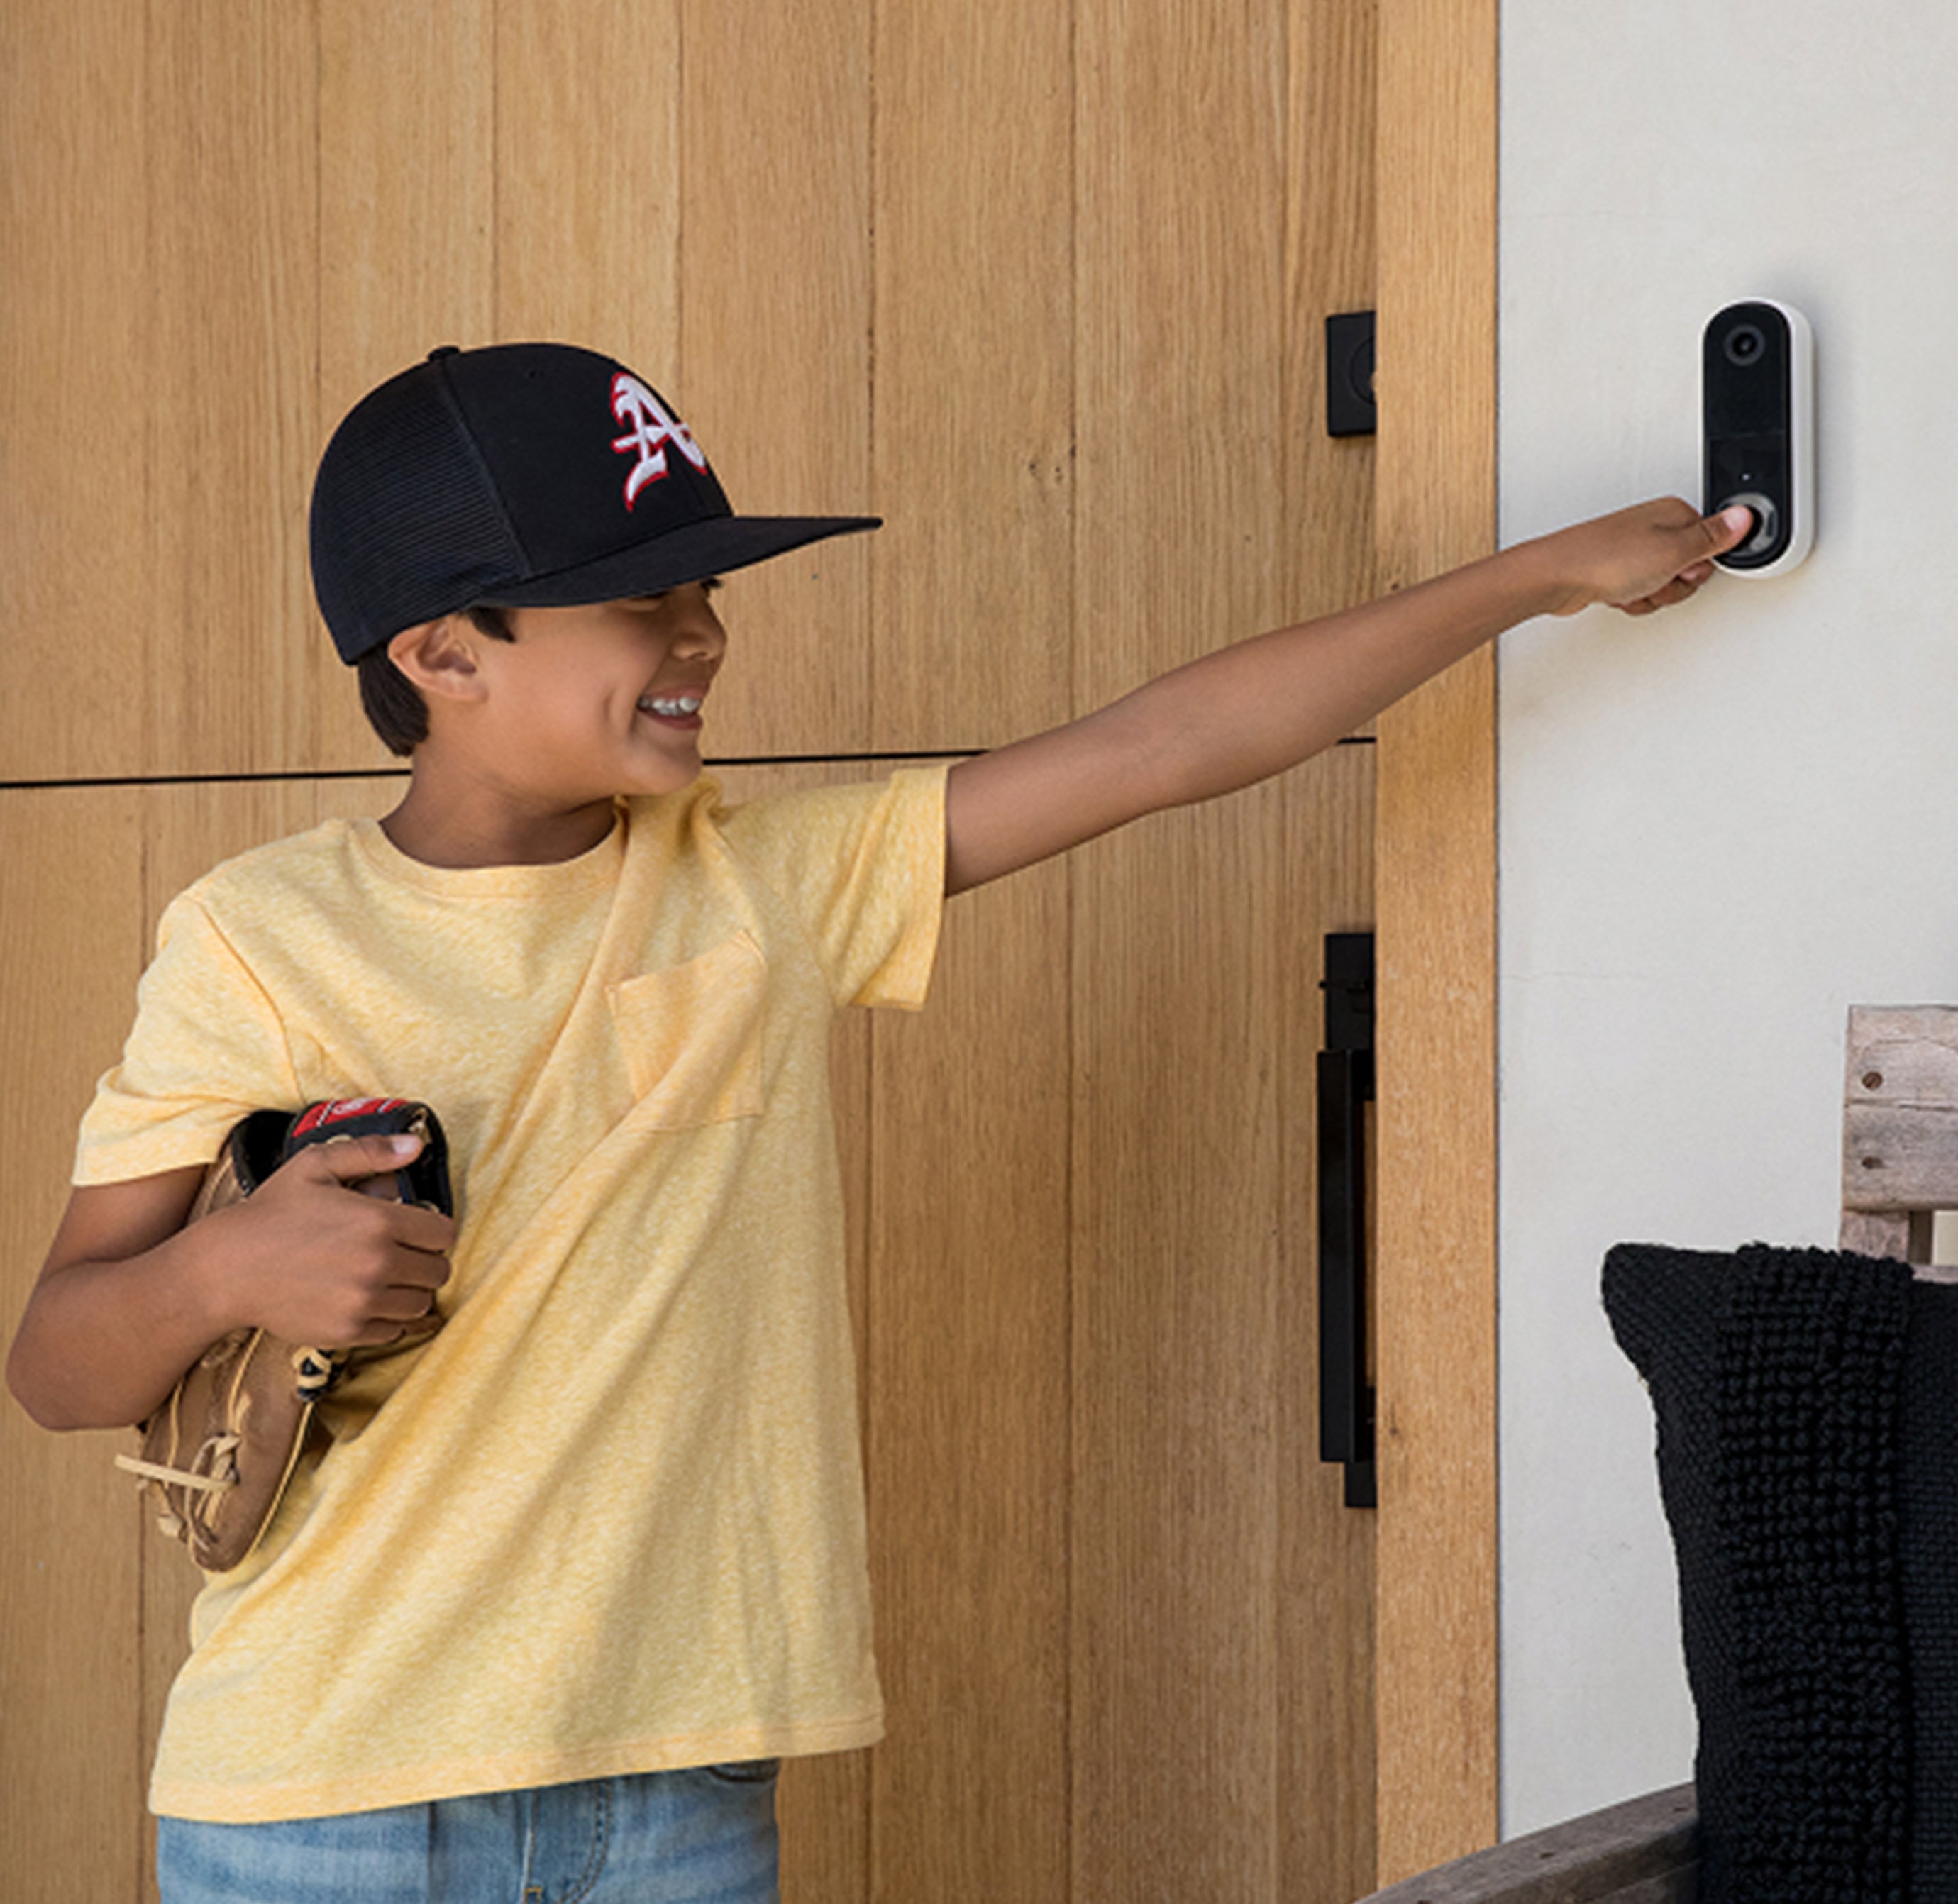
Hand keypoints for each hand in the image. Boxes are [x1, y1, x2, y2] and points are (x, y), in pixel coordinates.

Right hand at [199, 1131, 454, 1347]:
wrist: (227, 1268)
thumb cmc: (272, 1213)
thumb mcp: (316, 1166)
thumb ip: (371, 1152)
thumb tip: (417, 1145)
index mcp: (379, 1222)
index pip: (445, 1234)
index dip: (432, 1230)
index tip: (414, 1229)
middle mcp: (378, 1265)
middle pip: (438, 1271)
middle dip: (423, 1261)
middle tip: (398, 1253)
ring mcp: (363, 1302)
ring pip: (421, 1304)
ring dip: (408, 1291)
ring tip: (381, 1277)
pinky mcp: (348, 1332)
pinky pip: (394, 1331)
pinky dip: (386, 1318)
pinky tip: (362, 1299)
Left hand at [1537, 498, 1755, 617]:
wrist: (1556, 577)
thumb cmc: (1606, 560)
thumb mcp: (1675, 550)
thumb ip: (1714, 537)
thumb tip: (1745, 516)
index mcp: (1674, 514)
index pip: (1711, 547)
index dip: (1699, 569)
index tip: (1683, 572)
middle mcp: (1653, 528)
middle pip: (1687, 570)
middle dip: (1674, 587)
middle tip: (1656, 582)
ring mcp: (1633, 550)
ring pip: (1662, 584)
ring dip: (1651, 596)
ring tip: (1632, 588)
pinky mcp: (1615, 570)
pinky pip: (1638, 592)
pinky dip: (1631, 599)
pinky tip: (1618, 595)